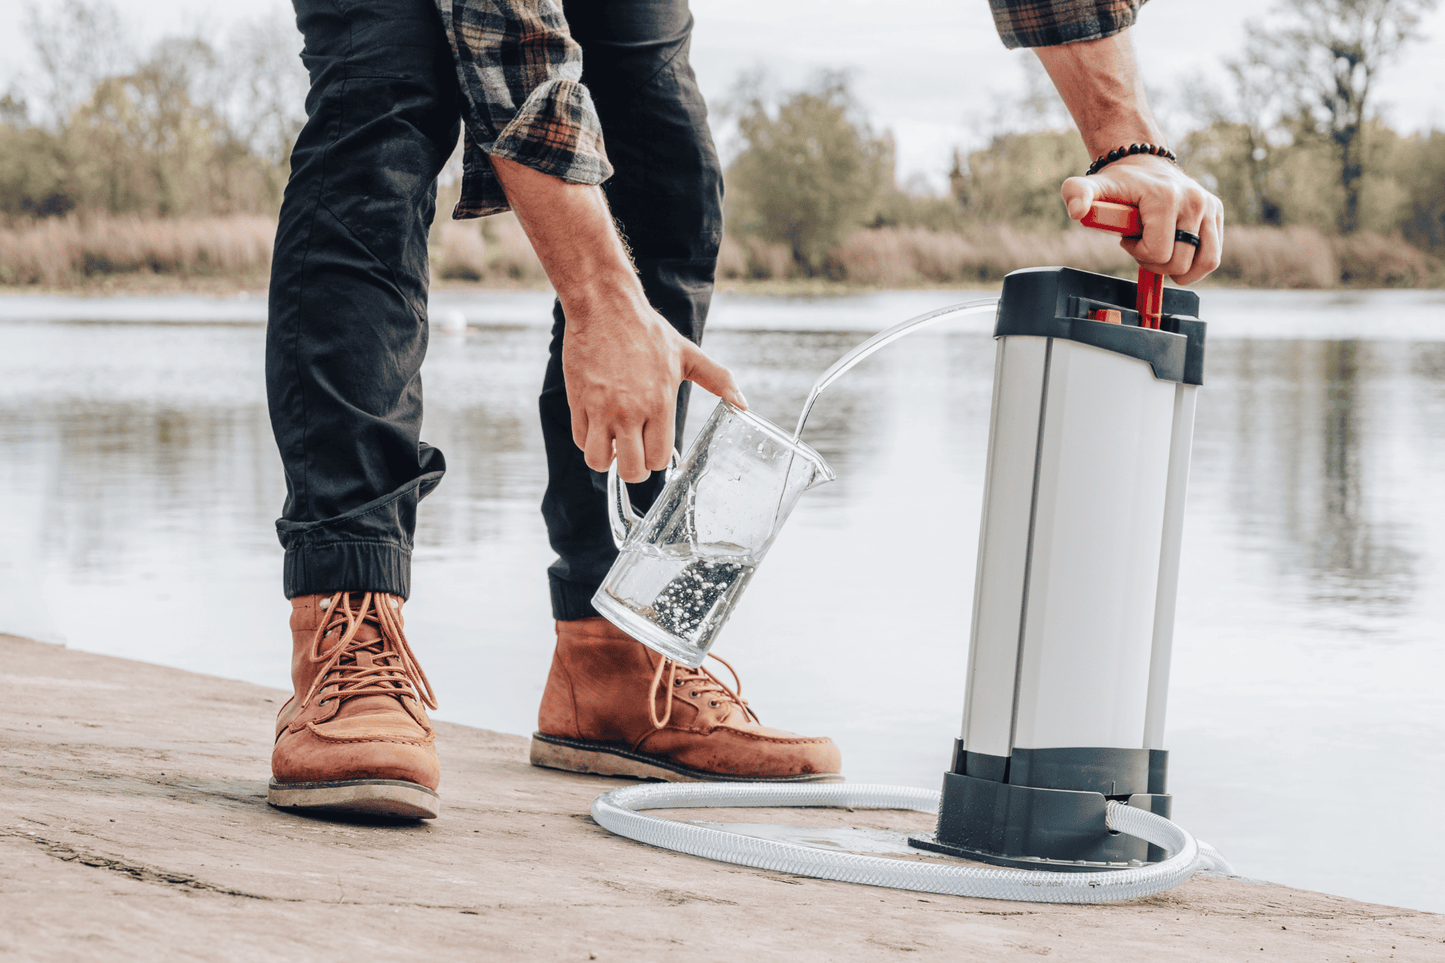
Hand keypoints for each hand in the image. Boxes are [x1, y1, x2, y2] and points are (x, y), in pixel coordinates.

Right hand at [488, 156, 744, 482]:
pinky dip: (588, 439)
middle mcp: (630, 412)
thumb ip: (718, 380)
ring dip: (607, 458)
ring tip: (614, 442)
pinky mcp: (578, 401)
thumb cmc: (647, 330)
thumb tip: (743, 403)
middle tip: (633, 455)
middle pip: (631, 471)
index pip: (658, 458)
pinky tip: (598, 425)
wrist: (605, 306)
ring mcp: (601, 409)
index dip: (656, 459)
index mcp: (660, 403)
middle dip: (634, 470)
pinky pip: (580, 439)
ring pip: (598, 461)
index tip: (653, 447)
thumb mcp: (687, 354)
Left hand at [1062, 155, 1223, 285]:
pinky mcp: (1217, 212)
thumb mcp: (1093, 187)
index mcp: (1165, 197)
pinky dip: (1194, 263)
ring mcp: (1209, 206)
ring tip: (1162, 248)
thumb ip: (1077, 194)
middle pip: (1179, 263)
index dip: (1139, 253)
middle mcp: (1194, 200)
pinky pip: (1213, 256)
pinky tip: (1177, 250)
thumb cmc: (1118, 183)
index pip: (1158, 252)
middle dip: (1156, 262)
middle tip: (1144, 243)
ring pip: (1203, 263)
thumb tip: (1076, 211)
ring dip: (1178, 267)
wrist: (1143, 164)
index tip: (1129, 238)